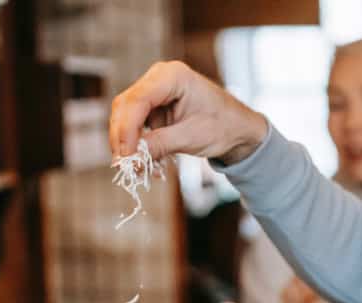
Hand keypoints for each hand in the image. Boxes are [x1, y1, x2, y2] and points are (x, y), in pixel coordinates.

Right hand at [109, 61, 268, 163]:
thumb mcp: (193, 138)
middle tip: (125, 165)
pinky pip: (135, 125)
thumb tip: (131, 158)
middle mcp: (158, 77)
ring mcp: (154, 91)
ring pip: (126, 117)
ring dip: (128, 144)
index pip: (137, 100)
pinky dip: (137, 144)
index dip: (127, 129)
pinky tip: (147, 162)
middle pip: (126, 107)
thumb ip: (160, 144)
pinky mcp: (153, 106)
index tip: (126, 156)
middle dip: (123, 138)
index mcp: (172, 76)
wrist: (239, 129)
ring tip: (138, 167)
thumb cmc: (224, 127)